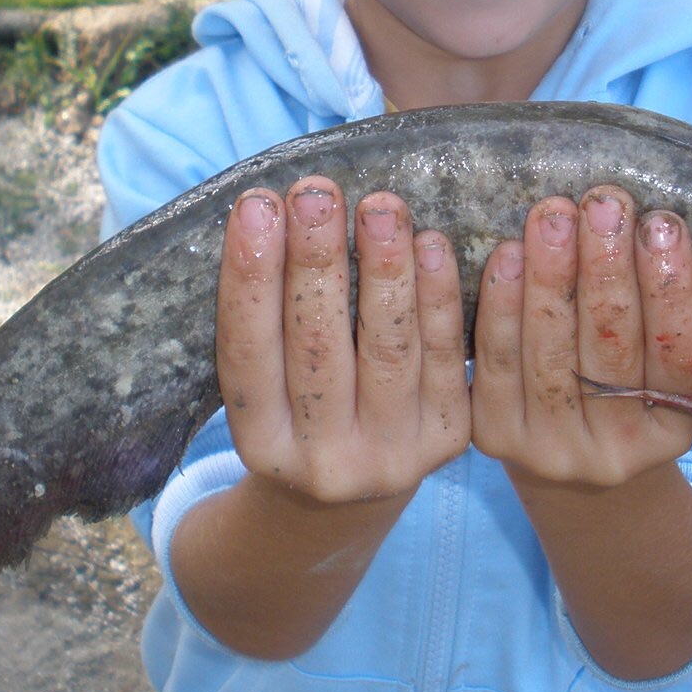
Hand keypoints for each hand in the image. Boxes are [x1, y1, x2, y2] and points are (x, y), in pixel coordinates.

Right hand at [215, 178, 469, 504]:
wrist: (351, 498)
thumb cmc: (297, 408)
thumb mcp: (264, 387)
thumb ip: (264, 319)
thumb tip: (274, 212)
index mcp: (259, 445)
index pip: (248, 353)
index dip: (250, 277)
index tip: (256, 206)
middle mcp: (322, 460)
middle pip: (318, 346)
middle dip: (317, 261)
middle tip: (317, 193)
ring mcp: (388, 454)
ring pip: (389, 348)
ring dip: (385, 269)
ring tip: (379, 205)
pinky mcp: (444, 439)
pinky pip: (444, 357)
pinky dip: (439, 295)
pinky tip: (430, 243)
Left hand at [470, 186, 691, 487]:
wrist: (568, 469)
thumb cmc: (626, 391)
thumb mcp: (661, 372)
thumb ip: (664, 316)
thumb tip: (652, 224)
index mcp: (673, 430)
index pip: (679, 355)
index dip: (671, 289)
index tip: (663, 225)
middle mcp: (615, 450)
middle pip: (611, 346)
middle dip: (607, 267)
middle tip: (604, 205)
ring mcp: (552, 447)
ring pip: (549, 349)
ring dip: (550, 273)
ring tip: (554, 214)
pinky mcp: (496, 433)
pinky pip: (497, 359)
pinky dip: (502, 302)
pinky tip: (508, 253)